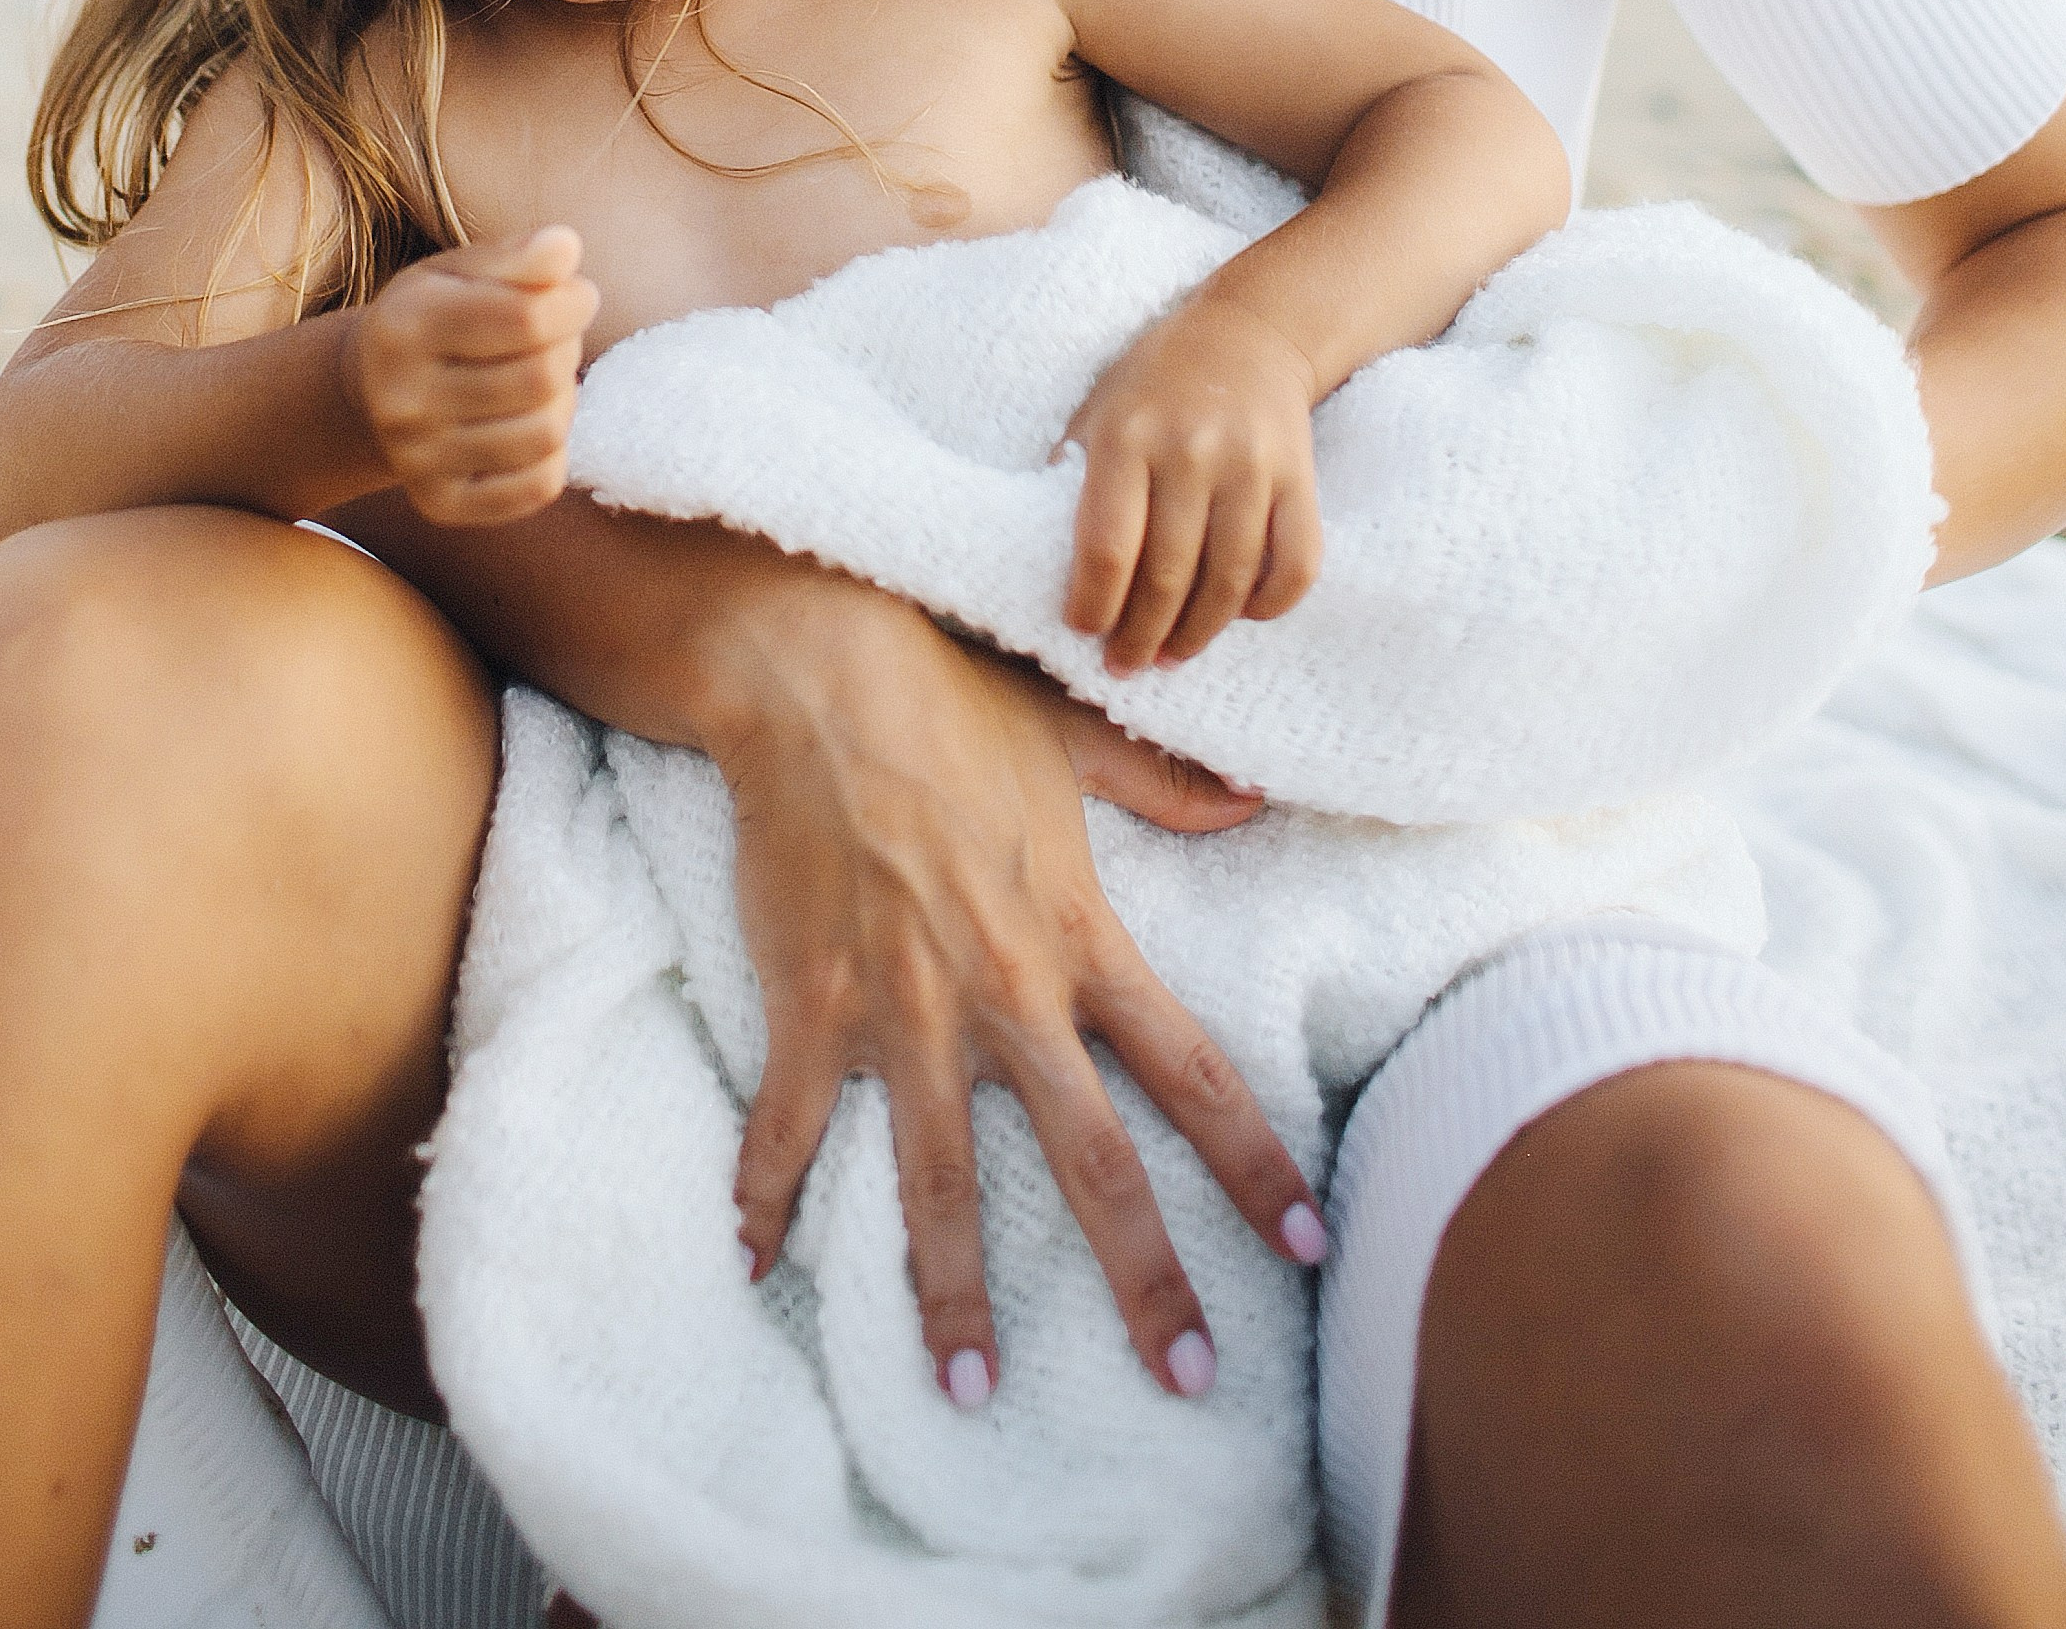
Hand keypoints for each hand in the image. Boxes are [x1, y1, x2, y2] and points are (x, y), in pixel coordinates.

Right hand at [345, 225, 596, 526]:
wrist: (369, 392)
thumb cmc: (434, 316)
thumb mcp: (460, 271)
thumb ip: (516, 257)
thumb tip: (565, 248)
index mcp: (405, 324)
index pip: (525, 319)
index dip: (573, 303)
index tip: (578, 296)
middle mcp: (401, 398)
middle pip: (540, 378)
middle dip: (566, 350)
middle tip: (553, 339)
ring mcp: (417, 459)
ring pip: (545, 435)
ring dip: (563, 401)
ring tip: (540, 381)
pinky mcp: (441, 504)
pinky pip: (538, 486)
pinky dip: (553, 454)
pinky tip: (528, 424)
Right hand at [718, 591, 1321, 1406]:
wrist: (818, 673)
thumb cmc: (951, 700)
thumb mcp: (1072, 740)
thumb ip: (1164, 785)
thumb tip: (1251, 798)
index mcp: (1078, 938)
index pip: (1192, 1070)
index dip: (1255, 1164)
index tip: (1309, 1246)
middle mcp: (1006, 994)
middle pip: (1094, 1162)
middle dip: (1147, 1280)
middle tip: (1190, 1380)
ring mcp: (905, 1010)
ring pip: (941, 1181)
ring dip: (954, 1295)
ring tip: (972, 1391)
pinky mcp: (813, 1005)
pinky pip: (791, 1126)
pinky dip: (767, 1197)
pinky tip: (756, 1262)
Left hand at [1060, 286, 1324, 669]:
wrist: (1248, 331)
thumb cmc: (1154, 382)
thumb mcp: (1097, 410)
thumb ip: (1074, 476)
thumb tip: (1040, 559)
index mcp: (1128, 435)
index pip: (1109, 547)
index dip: (1094, 604)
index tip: (1082, 630)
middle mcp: (1192, 450)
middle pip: (1169, 575)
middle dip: (1141, 634)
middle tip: (1125, 663)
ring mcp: (1252, 465)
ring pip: (1230, 580)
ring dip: (1198, 634)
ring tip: (1173, 655)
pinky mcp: (1300, 477)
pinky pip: (1295, 563)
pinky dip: (1269, 604)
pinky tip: (1240, 617)